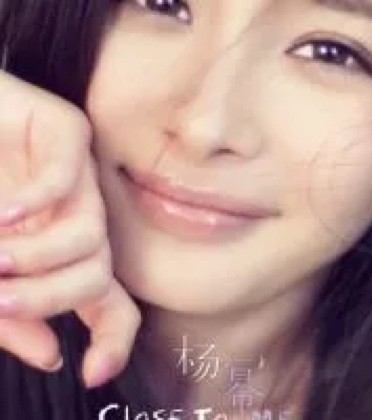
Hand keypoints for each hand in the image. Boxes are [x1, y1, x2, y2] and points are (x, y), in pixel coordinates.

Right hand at [0, 70, 140, 387]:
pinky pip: (67, 177)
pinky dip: (33, 203)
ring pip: (90, 236)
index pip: (109, 303)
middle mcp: (79, 221)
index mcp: (63, 255)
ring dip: (36, 258)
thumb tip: (50, 355)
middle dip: (48, 299)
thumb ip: (8, 314)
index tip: (92, 373)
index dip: (112, 339)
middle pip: (97, 276)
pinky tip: (2, 214)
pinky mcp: (68, 135)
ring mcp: (80, 180)